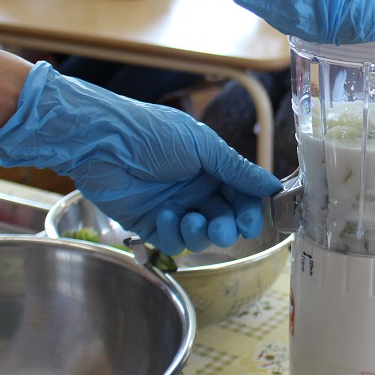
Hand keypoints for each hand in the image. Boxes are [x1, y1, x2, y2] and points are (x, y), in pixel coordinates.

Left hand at [0, 63, 281, 253]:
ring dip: (202, 234)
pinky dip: (174, 235)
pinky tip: (165, 216)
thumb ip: (237, 170)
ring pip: (201, 236)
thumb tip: (272, 186)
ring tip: (191, 220)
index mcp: (211, 167)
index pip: (242, 195)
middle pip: (225, 219)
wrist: (101, 141)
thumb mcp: (203, 146)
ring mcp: (173, 207)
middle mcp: (194, 189)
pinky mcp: (149, 224)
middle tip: (224, 229)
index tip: (252, 223)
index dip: (250, 211)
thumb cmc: (152, 133)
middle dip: (228, 227)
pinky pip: (172, 241)